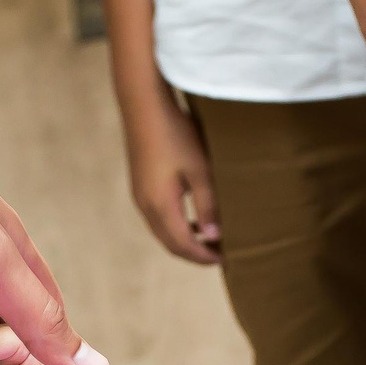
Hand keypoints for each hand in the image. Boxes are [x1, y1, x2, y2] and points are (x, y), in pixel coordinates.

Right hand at [119, 94, 218, 264]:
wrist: (144, 105)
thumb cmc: (175, 134)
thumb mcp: (199, 170)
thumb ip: (208, 204)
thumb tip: (214, 235)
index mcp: (160, 206)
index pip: (183, 245)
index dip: (204, 256)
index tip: (225, 258)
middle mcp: (145, 206)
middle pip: (171, 244)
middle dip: (195, 253)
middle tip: (219, 254)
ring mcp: (140, 196)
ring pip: (163, 232)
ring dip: (185, 240)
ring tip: (209, 238)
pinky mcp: (139, 186)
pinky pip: (158, 218)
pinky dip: (176, 226)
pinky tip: (192, 217)